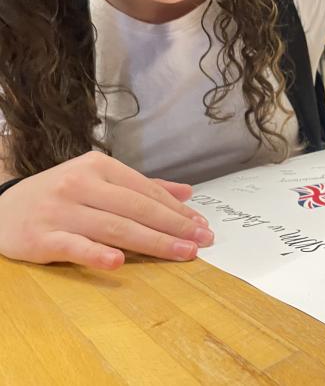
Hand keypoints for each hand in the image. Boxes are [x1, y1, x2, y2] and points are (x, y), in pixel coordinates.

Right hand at [0, 152, 213, 269]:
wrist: (0, 208)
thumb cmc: (60, 195)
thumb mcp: (99, 181)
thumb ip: (142, 187)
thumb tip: (187, 193)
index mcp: (98, 166)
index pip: (146, 190)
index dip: (176, 210)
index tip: (201, 225)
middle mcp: (80, 184)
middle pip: (136, 208)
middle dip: (173, 226)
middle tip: (202, 241)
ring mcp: (60, 211)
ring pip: (114, 227)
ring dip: (153, 242)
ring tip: (182, 253)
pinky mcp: (40, 237)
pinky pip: (73, 246)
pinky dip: (96, 253)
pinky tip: (118, 262)